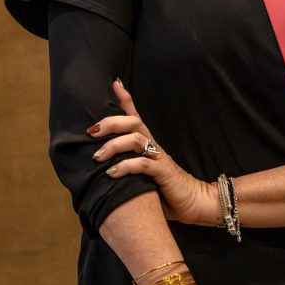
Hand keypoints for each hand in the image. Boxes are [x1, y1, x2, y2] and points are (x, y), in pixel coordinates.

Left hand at [89, 79, 220, 225]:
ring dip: (113, 145)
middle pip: (132, 123)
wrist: (193, 202)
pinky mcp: (163, 173)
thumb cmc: (165, 189)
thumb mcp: (142, 174)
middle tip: (91, 131)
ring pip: (135, 139)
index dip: (126, 98)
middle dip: (110, 122)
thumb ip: (127, 166)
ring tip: (97, 157)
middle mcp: (153, 146)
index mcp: (149, 144)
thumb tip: (98, 168)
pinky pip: (142, 164)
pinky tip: (111, 173)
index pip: (135, 116)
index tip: (115, 83)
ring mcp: (159, 158)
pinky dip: (125, 167)